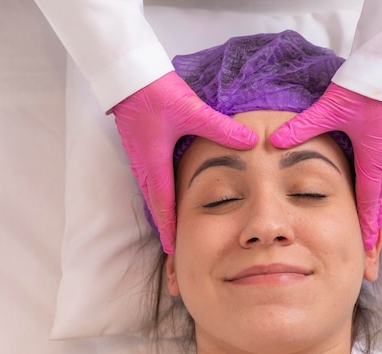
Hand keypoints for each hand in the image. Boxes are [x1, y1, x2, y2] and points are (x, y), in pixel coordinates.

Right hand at [112, 71, 257, 253]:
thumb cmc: (156, 94)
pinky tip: (168, 193)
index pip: (163, 204)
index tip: (173, 248)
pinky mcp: (140, 147)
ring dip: (161, 210)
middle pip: (155, 203)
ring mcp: (140, 157)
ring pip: (152, 192)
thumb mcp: (192, 111)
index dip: (169, 227)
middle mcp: (145, 165)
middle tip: (173, 245)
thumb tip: (252, 142)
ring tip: (173, 225)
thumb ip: (222, 128)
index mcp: (155, 163)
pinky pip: (150, 179)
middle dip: (165, 225)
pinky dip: (158, 193)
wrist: (129, 76)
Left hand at [269, 83, 381, 249]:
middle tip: (372, 249)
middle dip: (375, 225)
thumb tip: (274, 142)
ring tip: (379, 221)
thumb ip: (301, 128)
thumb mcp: (328, 110)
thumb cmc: (363, 89)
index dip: (366, 226)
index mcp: (370, 158)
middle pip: (380, 198)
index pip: (368, 202)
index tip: (366, 248)